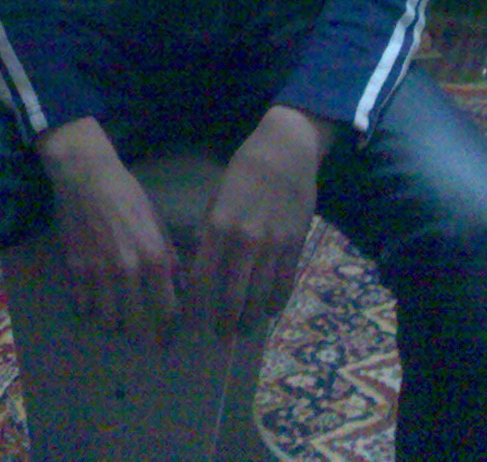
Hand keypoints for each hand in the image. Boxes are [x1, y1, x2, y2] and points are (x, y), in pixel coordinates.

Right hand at [36, 117, 178, 338]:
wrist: (86, 176)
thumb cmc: (126, 193)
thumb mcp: (155, 219)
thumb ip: (167, 253)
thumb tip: (178, 282)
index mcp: (153, 257)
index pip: (167, 310)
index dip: (170, 329)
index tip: (170, 337)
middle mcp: (127, 270)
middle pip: (136, 325)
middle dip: (142, 336)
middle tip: (145, 339)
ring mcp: (99, 273)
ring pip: (107, 321)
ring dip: (114, 325)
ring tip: (119, 323)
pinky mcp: (75, 270)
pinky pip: (83, 307)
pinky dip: (89, 310)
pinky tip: (94, 305)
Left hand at [191, 105, 335, 336]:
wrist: (287, 150)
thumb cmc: (246, 169)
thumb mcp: (218, 195)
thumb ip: (210, 229)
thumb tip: (199, 261)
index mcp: (219, 226)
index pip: (201, 278)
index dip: (195, 306)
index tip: (191, 322)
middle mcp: (245, 240)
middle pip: (232, 296)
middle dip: (224, 323)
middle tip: (220, 336)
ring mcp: (273, 245)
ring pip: (259, 297)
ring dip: (250, 320)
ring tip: (243, 330)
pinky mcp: (295, 245)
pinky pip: (285, 284)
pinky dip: (275, 303)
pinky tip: (268, 312)